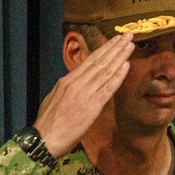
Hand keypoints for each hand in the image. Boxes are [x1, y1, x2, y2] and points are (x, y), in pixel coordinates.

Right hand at [35, 32, 133, 156]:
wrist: (44, 139)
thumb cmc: (48, 124)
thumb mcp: (54, 99)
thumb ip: (67, 89)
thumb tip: (74, 82)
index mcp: (66, 81)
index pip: (88, 61)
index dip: (104, 50)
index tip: (115, 41)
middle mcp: (75, 84)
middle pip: (99, 61)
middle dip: (114, 47)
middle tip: (127, 35)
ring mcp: (84, 94)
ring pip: (105, 71)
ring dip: (119, 57)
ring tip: (130, 45)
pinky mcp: (91, 106)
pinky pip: (107, 88)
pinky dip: (118, 76)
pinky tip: (126, 65)